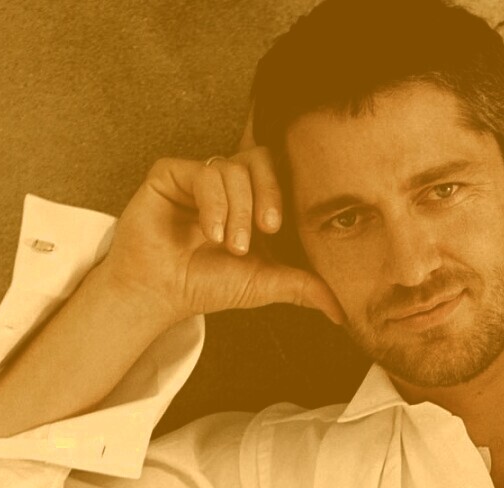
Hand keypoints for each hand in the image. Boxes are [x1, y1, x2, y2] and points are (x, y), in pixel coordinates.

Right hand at [95, 148, 344, 326]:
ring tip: (230, 244)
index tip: (280, 229)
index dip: (287, 194)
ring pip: (235, 168)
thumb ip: (304, 288)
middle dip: (270, 194)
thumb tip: (342, 313)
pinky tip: (210, 233)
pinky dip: (214, 203)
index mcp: (253, 201)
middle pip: (262, 158)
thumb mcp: (265, 285)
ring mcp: (200, 177)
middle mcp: (229, 185)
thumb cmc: (208, 284)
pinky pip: (204, 172)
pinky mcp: (172, 173)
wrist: (162, 292)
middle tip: (266, 230)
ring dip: (239, 210)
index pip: (281, 174)